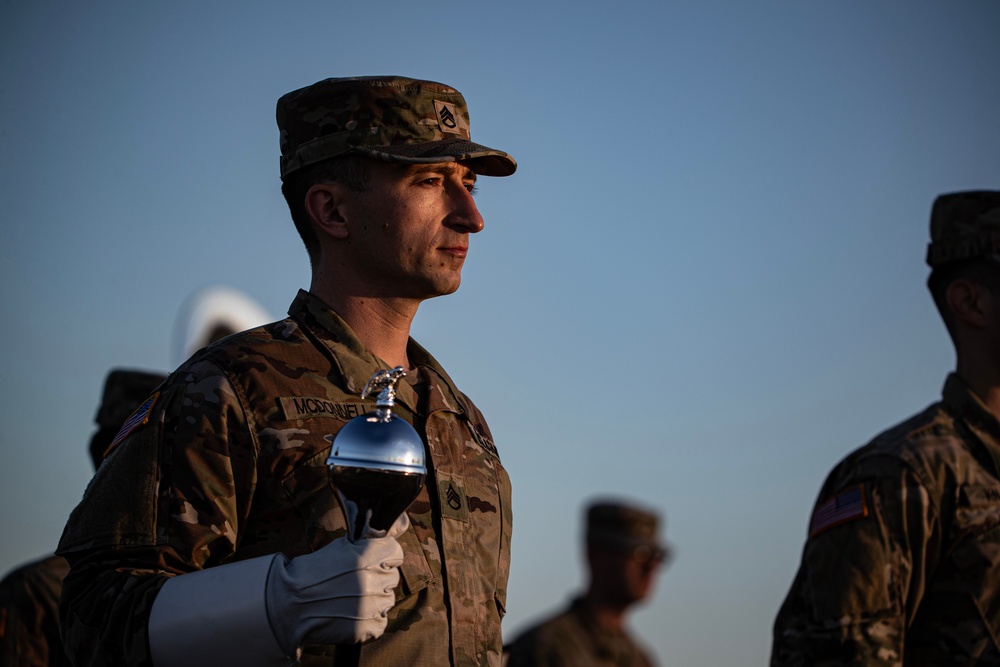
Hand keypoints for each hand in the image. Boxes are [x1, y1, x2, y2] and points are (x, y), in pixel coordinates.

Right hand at [266, 514, 407, 653]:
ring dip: (375, 599)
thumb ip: (366, 542)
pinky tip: (353, 614)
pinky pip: (381, 621)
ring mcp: (371, 605)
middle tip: (358, 582)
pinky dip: (371, 619)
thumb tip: (390, 531)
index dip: (386, 556)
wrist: (287, 604)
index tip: (377, 560)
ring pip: (388, 599)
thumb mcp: (338, 547)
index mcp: (367, 556)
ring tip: (353, 599)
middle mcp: (373, 579)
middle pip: (392, 576)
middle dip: (379, 578)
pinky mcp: (365, 626)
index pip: (396, 552)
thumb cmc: (310, 572)